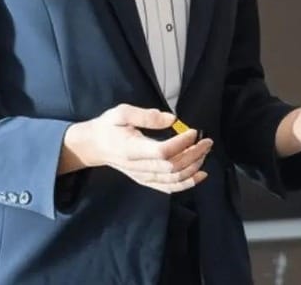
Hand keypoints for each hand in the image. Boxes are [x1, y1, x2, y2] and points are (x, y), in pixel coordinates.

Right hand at [67, 104, 212, 193]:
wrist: (94, 146)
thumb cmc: (108, 127)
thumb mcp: (122, 112)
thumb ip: (146, 115)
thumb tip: (172, 119)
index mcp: (131, 149)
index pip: (162, 152)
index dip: (182, 144)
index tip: (193, 131)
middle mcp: (138, 167)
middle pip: (172, 167)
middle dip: (194, 154)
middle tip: (206, 141)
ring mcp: (142, 177)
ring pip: (173, 180)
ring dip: (193, 167)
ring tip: (204, 153)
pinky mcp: (146, 181)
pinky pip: (169, 188)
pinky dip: (187, 184)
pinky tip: (200, 175)